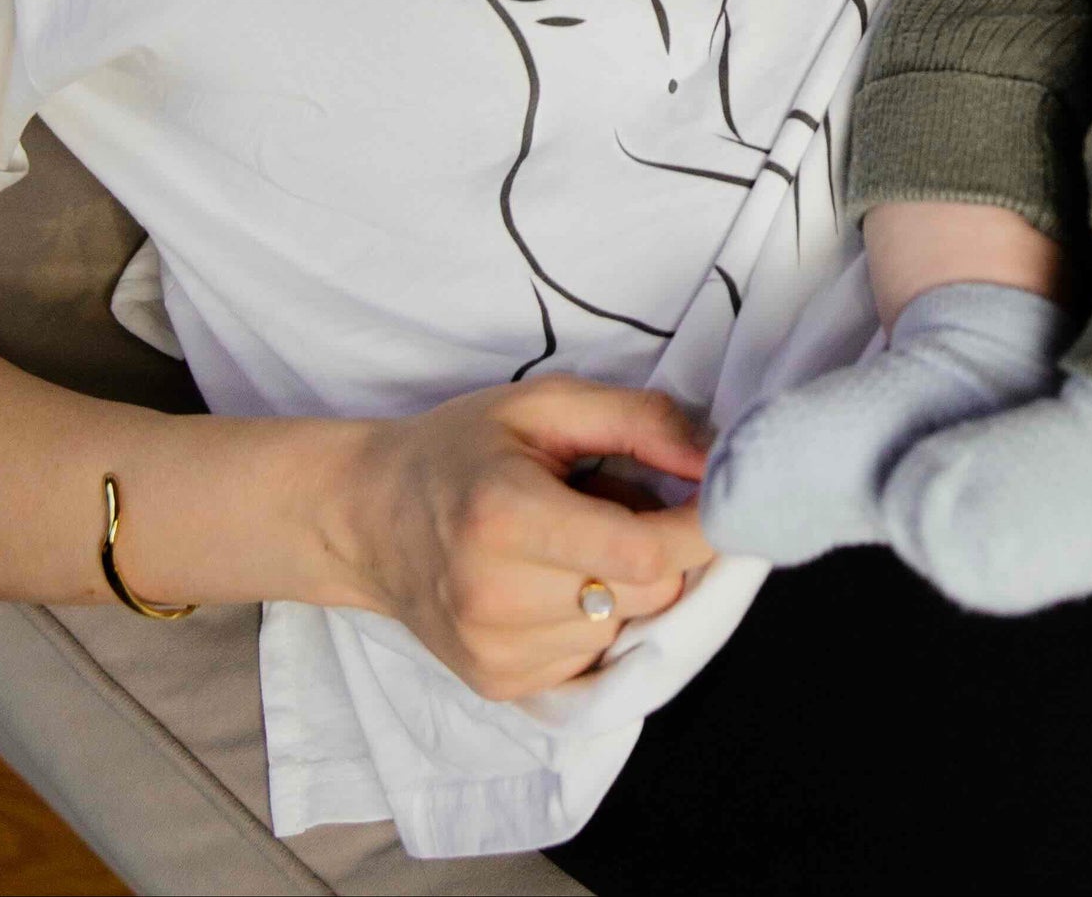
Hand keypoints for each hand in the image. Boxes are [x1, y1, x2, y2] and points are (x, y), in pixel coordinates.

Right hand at [327, 375, 714, 701]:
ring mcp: (497, 653)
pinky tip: (550, 582)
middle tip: (614, 502)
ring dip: (624, 585)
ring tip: (571, 542)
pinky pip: (595, 658)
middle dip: (659, 548)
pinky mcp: (501, 686)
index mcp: (505, 516)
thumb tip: (716, 459)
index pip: (642, 553)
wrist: (366, 518)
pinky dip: (595, 619)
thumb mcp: (542, 405)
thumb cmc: (460, 449)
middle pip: (647, 593)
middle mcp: (497, 597)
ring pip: (627, 628)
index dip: (700, 528)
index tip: (725, 499)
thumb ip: (637, 421)